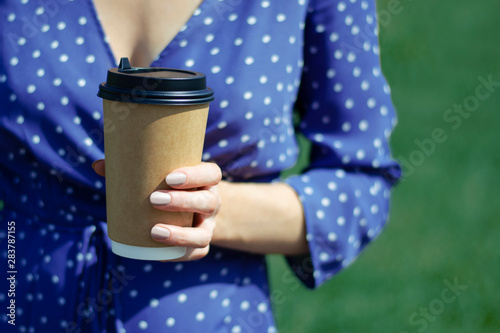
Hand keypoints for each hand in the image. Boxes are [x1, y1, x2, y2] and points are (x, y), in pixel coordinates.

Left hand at [92, 160, 221, 260]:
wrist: (193, 210)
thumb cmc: (169, 187)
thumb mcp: (160, 175)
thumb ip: (133, 170)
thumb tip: (98, 165)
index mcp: (206, 181)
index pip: (211, 174)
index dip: (196, 175)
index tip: (170, 178)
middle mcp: (212, 203)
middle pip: (208, 202)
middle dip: (183, 202)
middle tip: (154, 200)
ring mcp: (209, 226)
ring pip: (203, 234)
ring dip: (181, 235)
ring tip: (154, 231)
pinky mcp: (201, 245)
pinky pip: (197, 253)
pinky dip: (178, 254)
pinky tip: (158, 252)